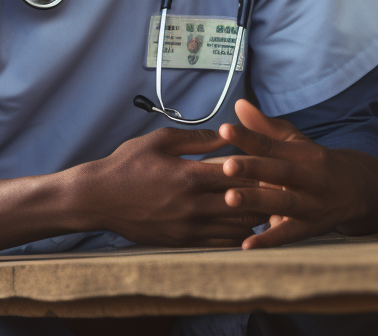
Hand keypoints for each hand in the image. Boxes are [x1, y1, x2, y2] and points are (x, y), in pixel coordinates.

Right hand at [86, 126, 266, 246]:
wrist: (98, 198)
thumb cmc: (127, 164)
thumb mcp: (160, 140)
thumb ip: (196, 139)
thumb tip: (225, 134)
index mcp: (189, 176)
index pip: (237, 174)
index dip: (258, 169)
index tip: (274, 163)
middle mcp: (192, 205)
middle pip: (243, 203)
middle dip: (263, 195)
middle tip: (280, 186)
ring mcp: (187, 228)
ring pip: (235, 228)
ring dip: (254, 217)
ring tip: (269, 206)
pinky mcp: (181, 242)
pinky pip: (219, 243)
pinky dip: (237, 236)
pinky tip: (246, 227)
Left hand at [216, 99, 377, 249]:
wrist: (359, 190)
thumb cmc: (316, 163)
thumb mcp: (295, 142)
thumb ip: (264, 126)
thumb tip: (238, 103)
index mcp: (302, 153)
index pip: (271, 143)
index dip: (248, 136)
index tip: (224, 128)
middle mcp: (309, 176)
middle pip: (279, 171)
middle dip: (254, 168)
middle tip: (227, 165)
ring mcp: (311, 203)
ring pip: (283, 203)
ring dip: (258, 201)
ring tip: (230, 198)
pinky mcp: (311, 228)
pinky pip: (289, 235)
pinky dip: (269, 241)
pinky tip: (246, 244)